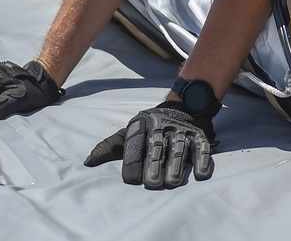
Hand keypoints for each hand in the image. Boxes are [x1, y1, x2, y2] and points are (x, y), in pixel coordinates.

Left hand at [84, 101, 214, 188]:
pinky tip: (200, 174)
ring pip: (179, 147)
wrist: (183, 106)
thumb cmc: (149, 128)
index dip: (132, 160)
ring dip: (176, 164)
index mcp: (142, 125)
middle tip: (152, 183)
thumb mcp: (129, 133)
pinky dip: (202, 160)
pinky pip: (202, 147)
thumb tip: (87, 162)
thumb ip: (110, 147)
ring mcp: (182, 130)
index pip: (135, 141)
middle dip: (154, 163)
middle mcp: (162, 125)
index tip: (130, 179)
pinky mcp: (200, 135)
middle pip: (157, 145)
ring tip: (172, 181)